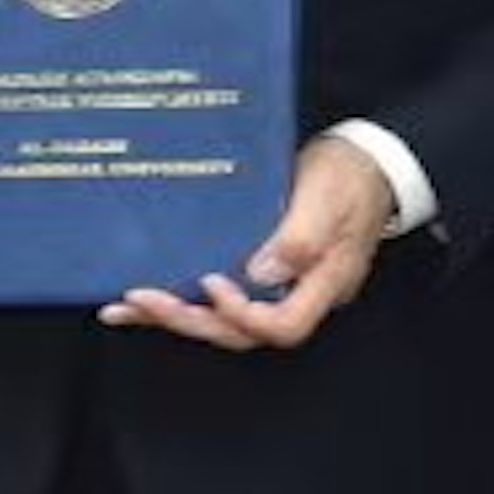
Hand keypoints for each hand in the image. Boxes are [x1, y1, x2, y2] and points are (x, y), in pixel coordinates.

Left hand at [101, 134, 391, 350]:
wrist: (366, 162)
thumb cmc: (352, 177)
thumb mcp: (330, 199)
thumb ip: (299, 238)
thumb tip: (261, 272)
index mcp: (323, 283)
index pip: (281, 325)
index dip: (243, 313)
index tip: (214, 281)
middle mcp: (297, 293)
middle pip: (241, 331)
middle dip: (189, 318)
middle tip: (143, 299)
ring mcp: (279, 285)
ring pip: (224, 319)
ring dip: (175, 315)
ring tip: (128, 305)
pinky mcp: (260, 269)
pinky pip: (219, 295)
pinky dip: (182, 297)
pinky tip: (143, 298)